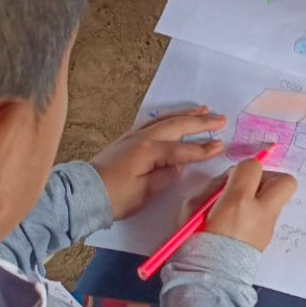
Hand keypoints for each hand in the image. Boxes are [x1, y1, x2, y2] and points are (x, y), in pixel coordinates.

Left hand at [92, 107, 226, 220]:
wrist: (84, 194)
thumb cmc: (114, 197)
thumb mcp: (144, 193)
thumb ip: (165, 177)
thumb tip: (178, 166)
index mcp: (148, 151)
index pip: (182, 149)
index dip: (202, 149)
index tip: (221, 145)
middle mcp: (142, 138)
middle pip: (176, 126)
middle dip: (200, 122)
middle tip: (221, 118)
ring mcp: (133, 136)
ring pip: (165, 120)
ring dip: (185, 115)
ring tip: (203, 110)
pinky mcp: (127, 140)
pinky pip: (154, 122)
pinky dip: (169, 118)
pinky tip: (174, 118)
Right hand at [182, 159, 296, 251]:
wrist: (208, 275)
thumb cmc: (195, 239)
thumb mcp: (193, 206)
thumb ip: (213, 188)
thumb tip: (227, 182)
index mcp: (238, 201)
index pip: (253, 167)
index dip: (242, 168)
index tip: (232, 178)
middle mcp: (260, 212)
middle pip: (285, 181)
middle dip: (269, 178)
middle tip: (250, 186)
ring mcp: (267, 226)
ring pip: (278, 198)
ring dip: (262, 196)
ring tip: (242, 207)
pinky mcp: (268, 237)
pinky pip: (269, 214)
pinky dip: (258, 212)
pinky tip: (241, 221)